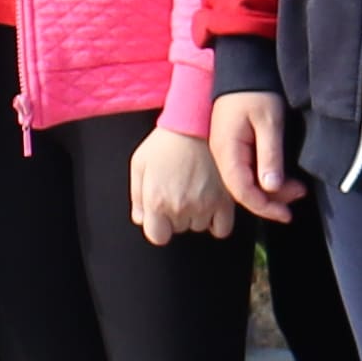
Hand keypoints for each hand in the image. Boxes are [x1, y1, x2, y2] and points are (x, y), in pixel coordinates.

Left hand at [128, 122, 237, 244]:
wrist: (196, 124)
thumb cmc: (165, 142)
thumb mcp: (139, 163)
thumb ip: (137, 196)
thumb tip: (140, 219)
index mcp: (156, 200)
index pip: (157, 236)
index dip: (158, 226)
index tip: (161, 215)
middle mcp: (180, 207)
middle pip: (178, 229)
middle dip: (176, 215)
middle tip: (178, 191)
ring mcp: (204, 205)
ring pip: (198, 226)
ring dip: (196, 214)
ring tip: (195, 190)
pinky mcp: (225, 201)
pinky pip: (222, 228)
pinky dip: (217, 222)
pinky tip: (211, 205)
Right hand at [205, 88, 298, 224]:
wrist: (243, 65)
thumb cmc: (256, 91)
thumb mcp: (269, 122)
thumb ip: (269, 156)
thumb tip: (270, 189)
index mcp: (227, 150)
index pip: (242, 191)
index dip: (264, 207)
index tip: (287, 215)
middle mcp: (223, 154)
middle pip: (244, 190)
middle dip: (272, 199)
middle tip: (300, 194)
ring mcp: (226, 150)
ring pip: (247, 181)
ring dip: (271, 189)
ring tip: (298, 188)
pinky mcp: (233, 145)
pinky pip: (247, 170)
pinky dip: (265, 177)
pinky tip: (282, 177)